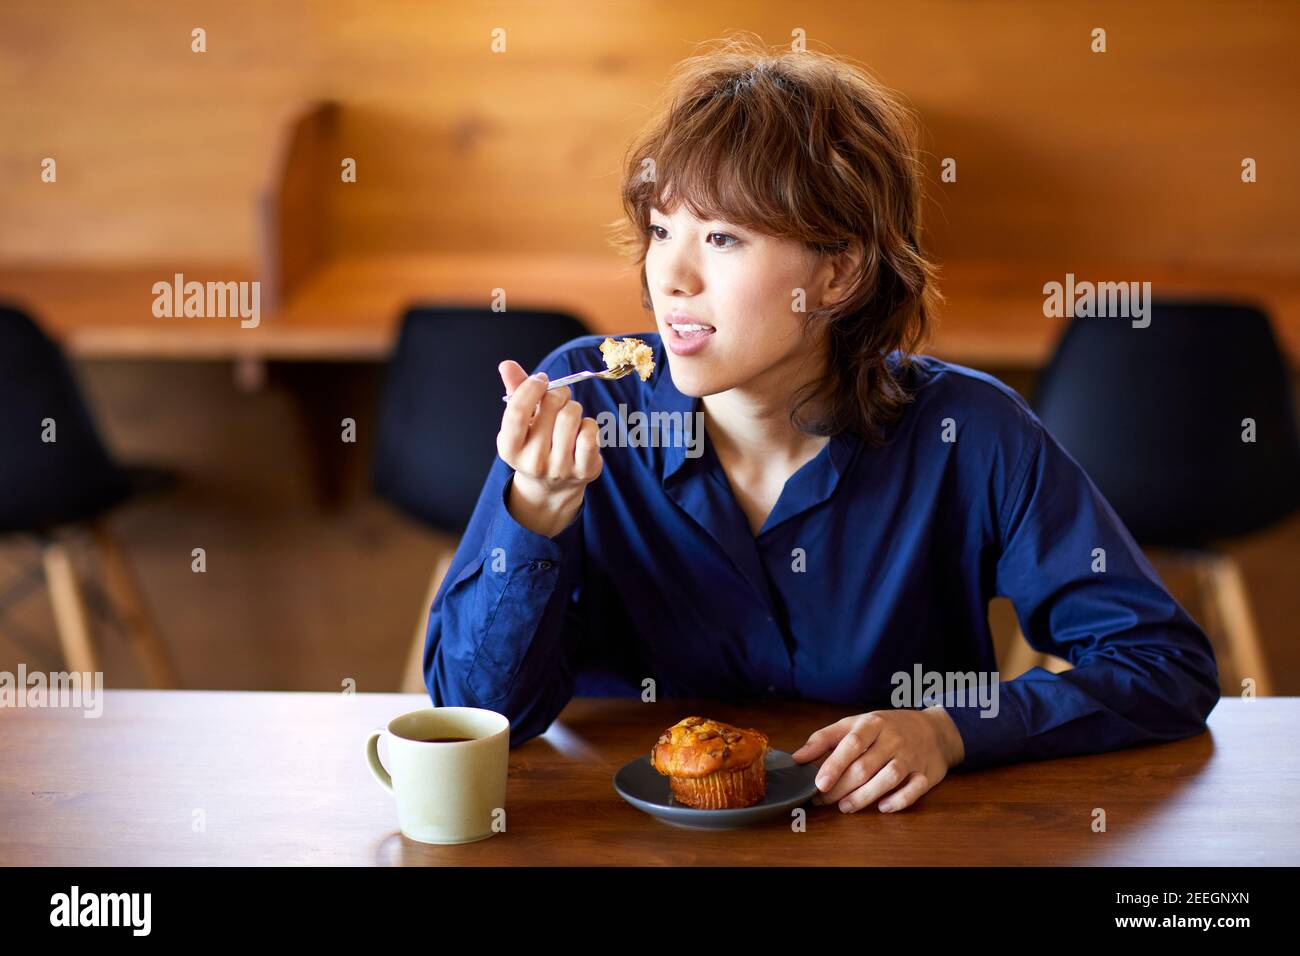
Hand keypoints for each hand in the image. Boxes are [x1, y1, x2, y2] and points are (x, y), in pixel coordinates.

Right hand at [497, 360, 603, 537]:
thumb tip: (506, 364)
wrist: (551, 486)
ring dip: (574, 407)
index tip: (540, 380)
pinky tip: (581, 430)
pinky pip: (591, 431)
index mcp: (509, 448)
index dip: (531, 387)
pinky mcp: (584, 470)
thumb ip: (514, 391)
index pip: (517, 411)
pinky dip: (588, 423)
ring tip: (568, 416)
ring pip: (573, 414)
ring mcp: (560, 468)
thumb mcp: (520, 421)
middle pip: (552, 405)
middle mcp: (532, 462)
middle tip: (558, 399)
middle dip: (558, 393)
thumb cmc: (534, 442)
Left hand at [791, 708, 964, 812]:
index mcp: (873, 723)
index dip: (834, 764)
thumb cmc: (886, 728)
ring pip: (888, 779)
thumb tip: (797, 758)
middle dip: (841, 787)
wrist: (934, 729)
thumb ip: (825, 739)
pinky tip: (882, 808)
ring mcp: (912, 757)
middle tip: (823, 800)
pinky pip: (914, 790)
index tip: (819, 783)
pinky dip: (898, 801)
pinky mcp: (926, 774)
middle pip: (866, 766)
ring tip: (845, 807)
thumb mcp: (855, 723)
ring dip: (864, 797)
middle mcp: (893, 739)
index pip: (852, 742)